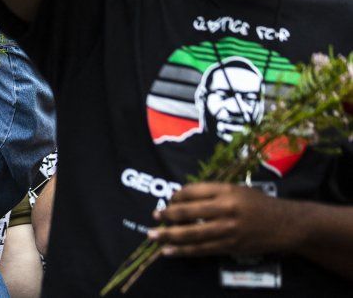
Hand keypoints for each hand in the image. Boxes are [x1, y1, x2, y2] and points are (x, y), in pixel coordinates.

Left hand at [150, 182, 297, 257]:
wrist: (287, 224)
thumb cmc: (258, 204)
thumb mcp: (236, 189)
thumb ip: (212, 192)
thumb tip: (182, 198)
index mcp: (226, 190)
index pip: (191, 191)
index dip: (175, 197)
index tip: (168, 201)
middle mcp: (225, 208)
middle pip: (188, 212)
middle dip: (166, 216)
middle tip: (153, 218)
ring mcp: (228, 229)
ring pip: (192, 234)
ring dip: (169, 235)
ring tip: (153, 236)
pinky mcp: (231, 246)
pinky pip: (202, 249)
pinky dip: (183, 251)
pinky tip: (169, 251)